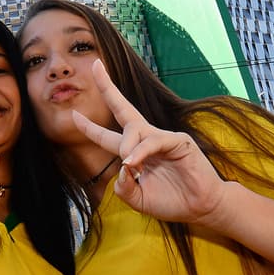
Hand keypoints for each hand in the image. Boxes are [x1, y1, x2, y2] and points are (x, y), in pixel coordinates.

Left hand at [73, 60, 228, 224]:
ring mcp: (163, 138)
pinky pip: (154, 140)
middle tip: (95, 66)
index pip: (108, 136)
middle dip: (108, 89)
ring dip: (126, 146)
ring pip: (135, 129)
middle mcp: (147, 140)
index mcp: (135, 153)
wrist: (199, 207)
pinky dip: (141, 151)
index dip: (91, 127)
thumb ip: (124, 188)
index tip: (74, 115)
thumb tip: (121, 169)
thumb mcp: (138, 199)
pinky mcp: (179, 141)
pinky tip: (133, 162)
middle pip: (123, 109)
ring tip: (127, 163)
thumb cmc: (171, 202)